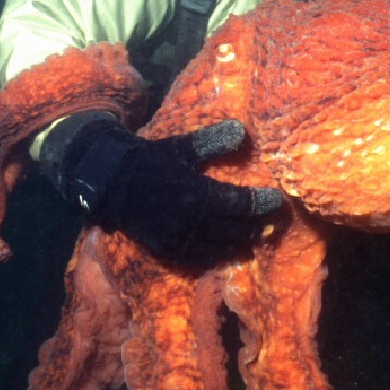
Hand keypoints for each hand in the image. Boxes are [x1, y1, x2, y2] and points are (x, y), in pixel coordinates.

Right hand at [43, 114, 282, 263]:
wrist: (111, 183)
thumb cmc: (152, 160)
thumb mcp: (183, 147)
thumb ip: (213, 141)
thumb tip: (242, 130)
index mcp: (197, 195)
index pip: (240, 205)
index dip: (262, 204)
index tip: (278, 200)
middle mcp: (190, 223)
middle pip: (235, 229)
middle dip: (256, 225)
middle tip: (273, 222)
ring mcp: (178, 240)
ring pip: (220, 248)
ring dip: (241, 243)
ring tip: (257, 237)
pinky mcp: (167, 252)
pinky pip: (200, 259)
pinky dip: (218, 256)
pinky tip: (229, 250)